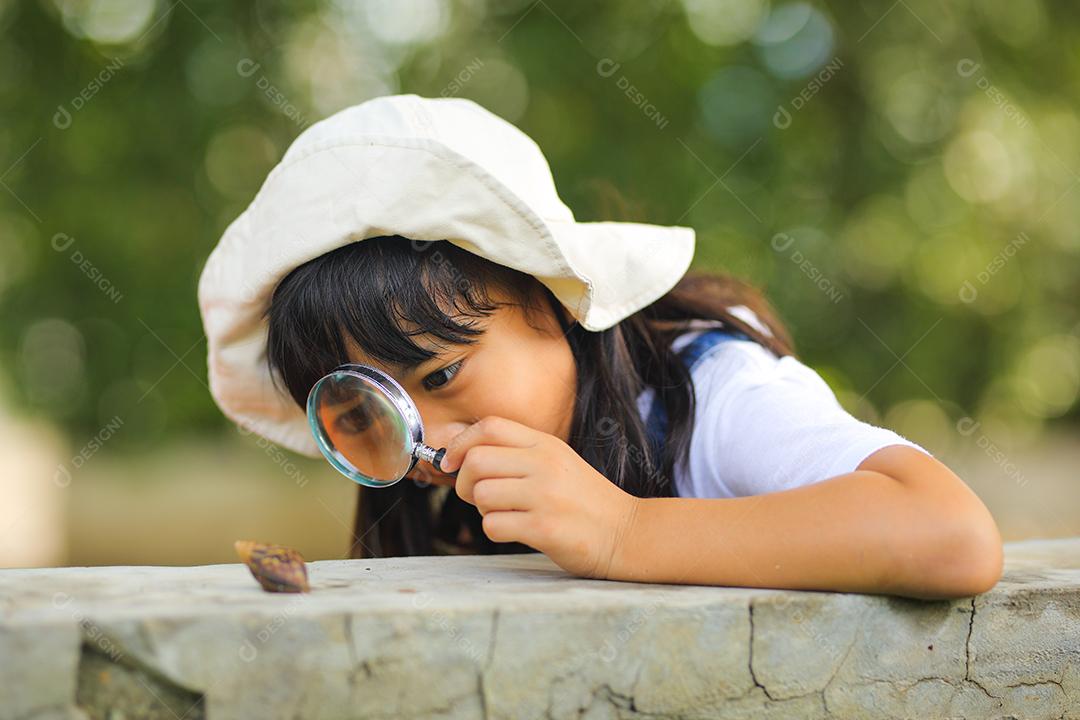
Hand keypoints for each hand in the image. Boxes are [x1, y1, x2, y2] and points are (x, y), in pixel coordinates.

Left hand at [439, 416, 639, 578]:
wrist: (628, 533)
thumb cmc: (585, 501)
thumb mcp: (558, 462)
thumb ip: (519, 454)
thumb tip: (462, 454)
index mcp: (546, 444)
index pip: (489, 426)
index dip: (460, 443)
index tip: (451, 463)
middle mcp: (545, 464)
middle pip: (476, 460)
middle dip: (464, 483)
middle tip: (478, 497)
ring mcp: (545, 495)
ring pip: (480, 493)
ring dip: (483, 509)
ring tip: (506, 513)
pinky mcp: (545, 527)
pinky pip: (493, 525)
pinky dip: (496, 531)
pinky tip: (517, 530)